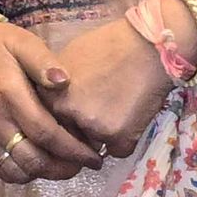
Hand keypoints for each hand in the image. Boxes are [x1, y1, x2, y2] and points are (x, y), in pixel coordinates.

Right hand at [0, 19, 104, 184]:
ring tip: (64, 165)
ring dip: (44, 173)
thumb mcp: (22, 42)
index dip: (73, 150)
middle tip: (85, 163)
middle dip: (64, 168)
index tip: (94, 156)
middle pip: (33, 160)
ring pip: (17, 171)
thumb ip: (44, 61)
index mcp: (8, 94)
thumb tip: (65, 81)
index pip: (45, 134)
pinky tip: (39, 163)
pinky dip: (23, 173)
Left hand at [40, 14, 170, 156]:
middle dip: (82, 128)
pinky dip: (124, 140)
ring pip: (93, 144)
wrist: (148, 46)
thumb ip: (53, 85)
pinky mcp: (119, 137)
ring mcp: (93, 127)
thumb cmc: (108, 46)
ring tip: (118, 108)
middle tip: (101, 106)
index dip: (64, 115)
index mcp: (50, 94)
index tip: (77, 108)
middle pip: (69, 135)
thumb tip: (49, 101)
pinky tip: (131, 117)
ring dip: (103, 135)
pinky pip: (118, 151)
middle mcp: (67, 113)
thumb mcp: (66, 58)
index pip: (48, 120)